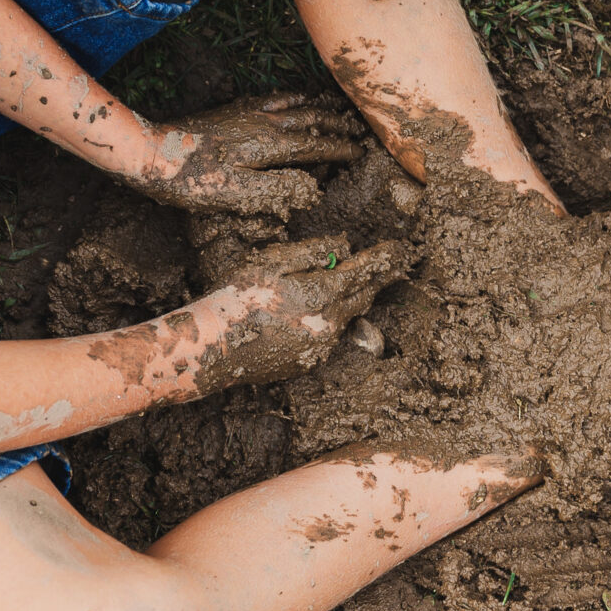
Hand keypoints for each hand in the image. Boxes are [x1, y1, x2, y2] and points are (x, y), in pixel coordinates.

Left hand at [131, 93, 360, 216]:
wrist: (152, 152)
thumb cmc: (193, 180)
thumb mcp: (237, 195)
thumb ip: (278, 190)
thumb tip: (314, 188)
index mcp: (270, 144)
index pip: (315, 146)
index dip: (339, 150)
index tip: (360, 153)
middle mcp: (263, 122)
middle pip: (310, 118)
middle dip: (337, 124)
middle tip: (358, 128)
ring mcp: (247, 112)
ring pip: (293, 104)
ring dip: (318, 106)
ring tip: (334, 106)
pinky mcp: (232, 109)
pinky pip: (272, 97)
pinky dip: (291, 96)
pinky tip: (290, 97)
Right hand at [194, 234, 414, 392]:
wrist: (212, 348)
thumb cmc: (237, 298)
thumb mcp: (271, 263)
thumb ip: (311, 252)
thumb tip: (343, 247)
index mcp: (320, 295)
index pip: (362, 272)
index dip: (381, 258)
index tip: (397, 249)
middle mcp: (328, 325)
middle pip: (362, 298)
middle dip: (377, 280)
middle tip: (393, 267)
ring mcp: (319, 348)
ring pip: (346, 318)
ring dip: (351, 300)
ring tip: (358, 285)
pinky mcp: (307, 363)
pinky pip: (328, 337)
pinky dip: (330, 320)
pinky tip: (317, 313)